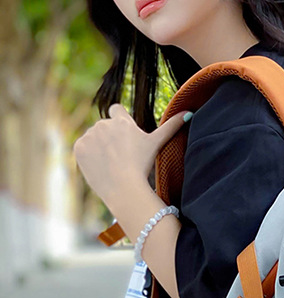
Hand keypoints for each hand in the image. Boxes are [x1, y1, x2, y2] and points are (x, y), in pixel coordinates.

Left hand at [73, 104, 191, 212]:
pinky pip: (83, 148)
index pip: (116, 110)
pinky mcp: (79, 147)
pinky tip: (100, 166)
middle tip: (121, 158)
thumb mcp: (157, 144)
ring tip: (111, 164)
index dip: (119, 122)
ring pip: (94, 139)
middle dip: (110, 139)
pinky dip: (89, 157)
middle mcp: (103, 123)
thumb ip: (171, 126)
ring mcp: (89, 135)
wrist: (124, 188)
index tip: (123, 136)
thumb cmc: (143, 165)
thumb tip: (189, 112)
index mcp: (121, 120)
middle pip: (105, 128)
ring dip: (99, 148)